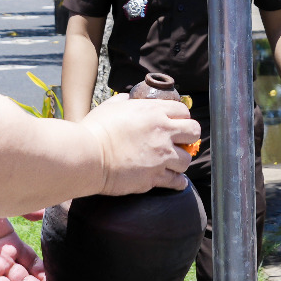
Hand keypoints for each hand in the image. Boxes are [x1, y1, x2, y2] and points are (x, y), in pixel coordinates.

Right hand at [83, 95, 198, 194]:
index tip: (176, 124)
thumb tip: (128, 98)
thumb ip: (124, 100)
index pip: (183, 111)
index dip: (181, 117)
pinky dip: (178, 182)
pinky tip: (176, 181)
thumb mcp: (110, 106)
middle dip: (188, 137)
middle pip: (193, 132)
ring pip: (187, 159)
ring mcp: (161, 156)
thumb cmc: (95, 130)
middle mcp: (163, 132)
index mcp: (154, 112)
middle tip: (180, 142)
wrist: (87, 156)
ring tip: (173, 163)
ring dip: (181, 161)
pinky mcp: (154, 177)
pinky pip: (177, 181)